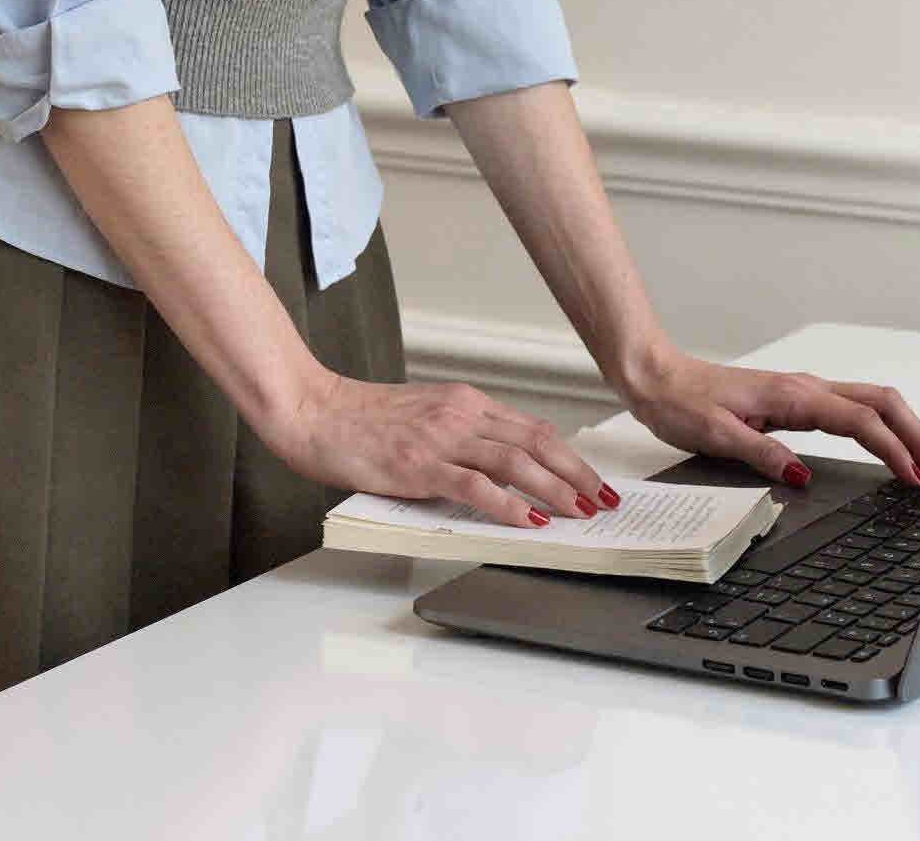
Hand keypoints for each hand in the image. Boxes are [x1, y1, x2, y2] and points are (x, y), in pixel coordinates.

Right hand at [270, 370, 616, 527]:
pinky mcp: (420, 464)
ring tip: (581, 512)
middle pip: (534, 441)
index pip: (530, 427)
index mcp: (463, 400)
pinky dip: (508, 503)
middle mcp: (459, 413)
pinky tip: (529, 520)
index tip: (592, 478)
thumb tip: (497, 468)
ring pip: (514, 462)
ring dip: (554, 488)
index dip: (567, 455)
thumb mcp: (421, 416)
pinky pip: (475, 485)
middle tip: (603, 499)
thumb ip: (459, 434)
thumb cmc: (361, 419)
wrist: (315, 411)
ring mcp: (441, 437)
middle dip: (575, 472)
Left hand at [618, 345, 919, 487]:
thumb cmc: (680, 402)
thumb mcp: (715, 436)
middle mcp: (803, 388)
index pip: (861, 422)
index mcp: (791, 395)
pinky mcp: (794, 400)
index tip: (918, 478)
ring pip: (871, 403)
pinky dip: (880, 427)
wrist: (656, 376)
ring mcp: (801, 391)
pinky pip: (851, 409)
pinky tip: (887, 447)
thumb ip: (761, 453)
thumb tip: (800, 475)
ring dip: (904, 429)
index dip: (896, 449)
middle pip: (881, 403)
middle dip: (917, 435)